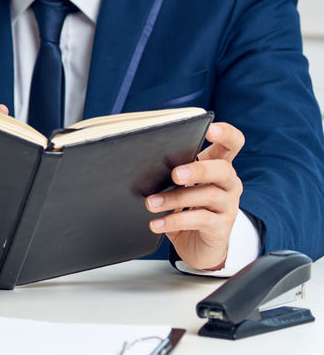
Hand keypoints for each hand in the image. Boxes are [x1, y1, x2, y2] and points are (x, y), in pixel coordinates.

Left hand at [145, 121, 244, 270]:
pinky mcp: (222, 227)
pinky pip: (201, 221)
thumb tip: (141, 162)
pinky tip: (157, 223)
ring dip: (176, 198)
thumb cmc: (183, 205)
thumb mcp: (177, 184)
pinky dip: (175, 220)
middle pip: (223, 169)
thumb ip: (170, 169)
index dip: (226, 134)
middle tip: (174, 174)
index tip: (210, 129)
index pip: (233, 143)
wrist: (194, 244)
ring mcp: (228, 206)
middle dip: (198, 169)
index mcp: (218, 165)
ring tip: (151, 203)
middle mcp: (228, 183)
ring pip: (208, 195)